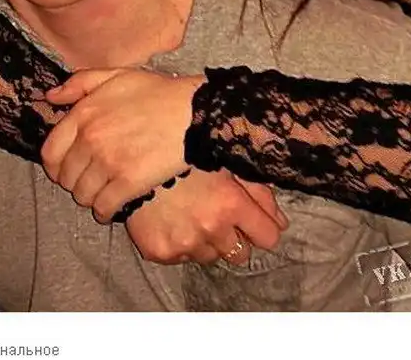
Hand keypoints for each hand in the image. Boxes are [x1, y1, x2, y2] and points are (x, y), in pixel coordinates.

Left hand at [42, 68, 205, 219]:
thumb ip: (80, 83)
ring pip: (82, 195)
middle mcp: (91, 139)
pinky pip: (103, 207)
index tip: (67, 170)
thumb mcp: (116, 76)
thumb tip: (50, 97)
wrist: (194, 112)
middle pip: (66, 178)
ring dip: (90, 197)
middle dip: (75, 182)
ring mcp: (109, 162)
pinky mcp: (128, 183)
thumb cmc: (157, 93)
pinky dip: (105, 212)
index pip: (50, 152)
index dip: (56, 166)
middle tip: (90, 181)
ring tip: (103, 192)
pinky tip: (113, 207)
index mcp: (84, 114)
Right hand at [126, 169, 286, 265]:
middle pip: (241, 254)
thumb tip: (281, 221)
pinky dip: (180, 244)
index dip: (263, 228)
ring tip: (191, 214)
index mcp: (231, 203)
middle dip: (234, 238)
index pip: (268, 237)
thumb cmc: (181, 152)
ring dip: (207, 241)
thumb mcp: (223, 161)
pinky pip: (182, 258)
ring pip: (211, 257)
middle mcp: (211, 227)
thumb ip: (257, 191)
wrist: (130, 156)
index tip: (253, 222)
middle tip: (218, 216)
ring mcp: (185, 243)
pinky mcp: (161, 252)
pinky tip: (172, 220)